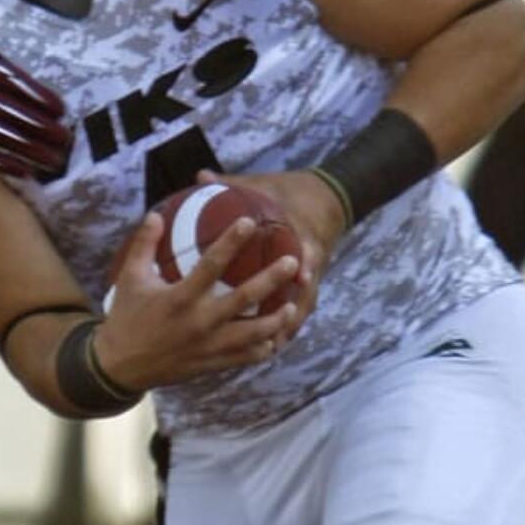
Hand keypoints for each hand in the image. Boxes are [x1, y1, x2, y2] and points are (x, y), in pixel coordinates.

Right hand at [93, 211, 301, 392]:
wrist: (120, 367)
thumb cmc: (125, 318)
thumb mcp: (129, 279)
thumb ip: (144, 246)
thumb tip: (156, 214)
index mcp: (179, 298)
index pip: (211, 265)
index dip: (232, 241)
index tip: (250, 222)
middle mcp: (199, 322)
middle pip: (244, 299)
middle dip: (272, 279)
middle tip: (293, 262)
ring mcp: (208, 346)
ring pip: (253, 333)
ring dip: (276, 319)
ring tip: (291, 304)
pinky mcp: (211, 363)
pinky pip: (245, 357)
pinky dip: (263, 348)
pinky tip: (274, 337)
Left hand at [191, 165, 351, 338]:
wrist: (322, 200)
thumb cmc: (285, 192)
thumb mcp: (263, 184)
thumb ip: (233, 184)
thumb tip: (201, 176)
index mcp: (302, 233)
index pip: (309, 248)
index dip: (307, 260)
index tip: (300, 273)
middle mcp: (308, 260)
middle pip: (307, 288)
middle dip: (295, 307)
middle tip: (277, 326)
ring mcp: (308, 278)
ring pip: (302, 307)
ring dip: (289, 326)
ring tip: (271, 347)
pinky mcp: (304, 289)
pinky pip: (295, 313)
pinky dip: (285, 329)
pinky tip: (269, 348)